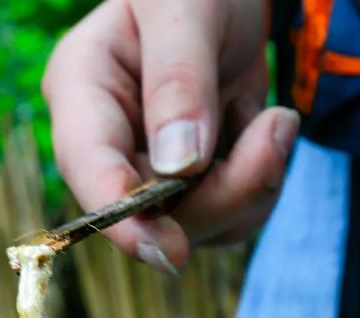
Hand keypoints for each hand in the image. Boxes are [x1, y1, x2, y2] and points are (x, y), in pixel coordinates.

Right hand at [42, 0, 299, 272]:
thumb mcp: (186, 6)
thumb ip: (179, 81)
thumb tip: (179, 167)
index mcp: (82, 89)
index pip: (90, 168)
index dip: (124, 218)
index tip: (171, 251)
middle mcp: (109, 143)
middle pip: (150, 215)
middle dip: (222, 191)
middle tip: (277, 128)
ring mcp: (147, 173)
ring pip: (195, 228)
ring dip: (250, 187)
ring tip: (275, 121)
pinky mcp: (186, 189)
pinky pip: (225, 220)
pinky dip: (260, 186)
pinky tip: (267, 134)